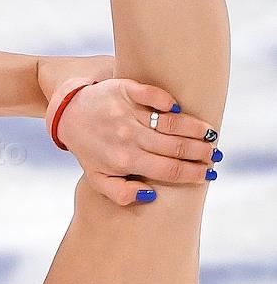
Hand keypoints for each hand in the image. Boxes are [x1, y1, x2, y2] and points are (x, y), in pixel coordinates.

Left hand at [57, 78, 219, 204]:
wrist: (67, 115)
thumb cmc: (89, 149)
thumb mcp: (99, 179)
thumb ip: (123, 193)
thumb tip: (152, 193)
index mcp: (125, 160)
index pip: (169, 169)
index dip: (193, 173)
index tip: (209, 174)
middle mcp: (127, 137)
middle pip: (176, 147)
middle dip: (201, 153)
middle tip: (216, 155)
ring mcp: (126, 112)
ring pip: (171, 122)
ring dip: (195, 129)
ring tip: (211, 135)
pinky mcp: (124, 89)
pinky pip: (153, 94)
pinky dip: (168, 101)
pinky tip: (180, 110)